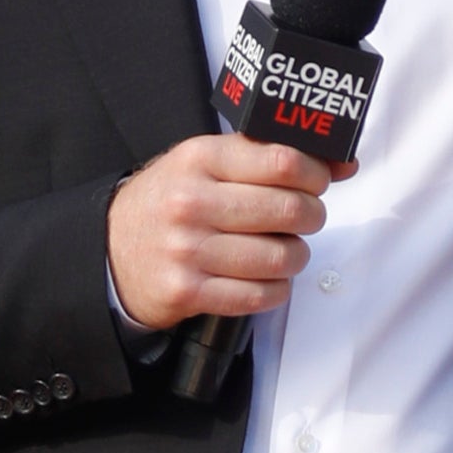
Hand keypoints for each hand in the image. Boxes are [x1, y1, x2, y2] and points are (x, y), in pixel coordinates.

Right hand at [106, 134, 356, 328]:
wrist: (109, 250)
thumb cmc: (172, 201)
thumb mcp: (209, 163)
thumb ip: (270, 157)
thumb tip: (343, 163)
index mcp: (200, 159)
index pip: (282, 162)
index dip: (316, 174)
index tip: (318, 182)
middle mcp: (191, 202)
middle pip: (289, 210)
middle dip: (312, 216)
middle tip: (305, 217)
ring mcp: (187, 250)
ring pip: (281, 257)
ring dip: (296, 256)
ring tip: (286, 249)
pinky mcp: (187, 292)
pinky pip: (260, 295)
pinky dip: (275, 289)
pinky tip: (266, 277)